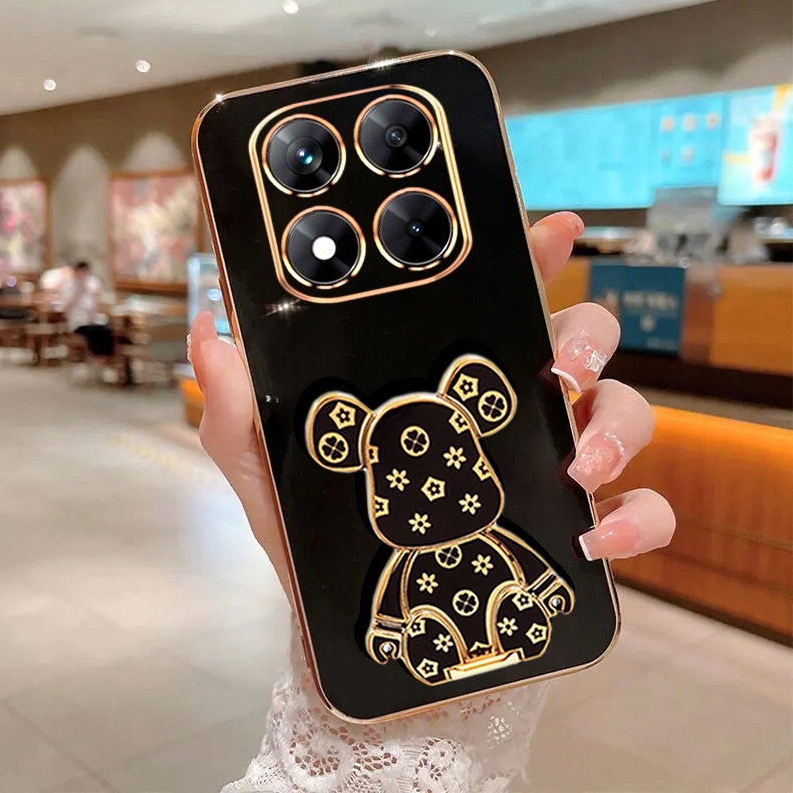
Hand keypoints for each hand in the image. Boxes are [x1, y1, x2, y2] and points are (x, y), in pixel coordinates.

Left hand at [189, 211, 674, 599]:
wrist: (356, 627)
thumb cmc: (318, 536)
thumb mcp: (268, 468)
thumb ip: (240, 405)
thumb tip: (211, 334)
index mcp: (448, 377)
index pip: (502, 297)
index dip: (533, 254)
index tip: (550, 228)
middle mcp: (512, 408)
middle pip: (582, 338)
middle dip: (585, 337)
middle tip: (553, 368)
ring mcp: (553, 466)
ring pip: (626, 412)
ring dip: (615, 427)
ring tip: (575, 467)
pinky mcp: (579, 529)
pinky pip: (645, 511)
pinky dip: (637, 518)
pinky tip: (595, 538)